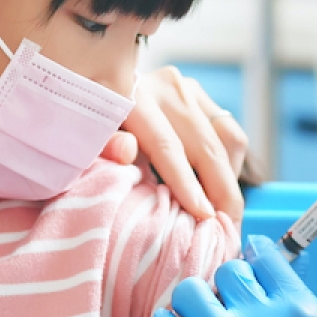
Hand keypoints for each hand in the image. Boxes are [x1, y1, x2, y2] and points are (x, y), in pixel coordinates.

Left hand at [102, 66, 248, 222]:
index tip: (204, 216)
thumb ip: (103, 144)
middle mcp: (167, 88)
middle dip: (223, 191)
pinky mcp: (200, 95)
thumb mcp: (85, 136)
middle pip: (207, 145)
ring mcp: (187, 89)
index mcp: (134, 98)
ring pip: (228, 138)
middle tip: (228, 229)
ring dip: (230, 179)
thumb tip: (126, 151)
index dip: (188, 184)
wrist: (92, 91)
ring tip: (225, 213)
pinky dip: (229, 165)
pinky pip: (229, 133)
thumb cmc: (87, 127)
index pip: (167, 146)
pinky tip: (218, 188)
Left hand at [152, 236, 316, 316]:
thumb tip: (260, 286)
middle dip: (225, 286)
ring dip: (192, 301)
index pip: (262, 255)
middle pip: (226, 272)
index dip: (251, 260)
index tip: (247, 269)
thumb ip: (291, 308)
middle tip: (228, 307)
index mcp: (300, 307)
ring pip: (190, 293)